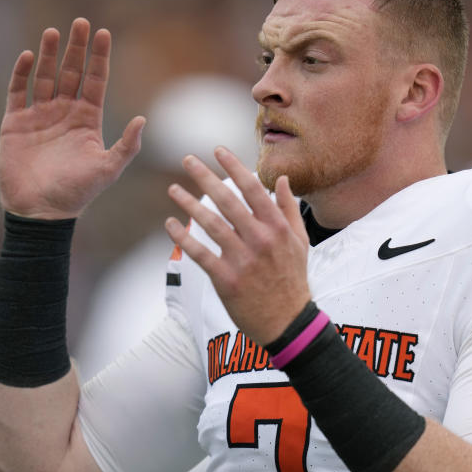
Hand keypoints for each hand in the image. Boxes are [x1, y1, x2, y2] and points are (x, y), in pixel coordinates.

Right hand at [0, 18, 144, 219]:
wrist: (40, 211)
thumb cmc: (77, 193)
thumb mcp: (108, 169)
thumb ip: (127, 145)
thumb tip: (144, 119)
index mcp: (88, 120)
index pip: (95, 81)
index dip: (99, 58)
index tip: (104, 33)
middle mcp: (64, 113)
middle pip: (71, 72)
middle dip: (76, 48)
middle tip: (81, 22)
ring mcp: (39, 115)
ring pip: (45, 77)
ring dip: (50, 55)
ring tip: (54, 32)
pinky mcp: (15, 122)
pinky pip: (18, 92)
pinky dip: (22, 74)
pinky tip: (29, 56)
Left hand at [165, 147, 311, 344]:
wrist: (288, 321)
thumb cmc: (293, 278)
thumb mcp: (300, 241)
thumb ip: (289, 208)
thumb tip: (282, 179)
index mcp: (276, 227)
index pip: (252, 188)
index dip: (233, 167)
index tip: (217, 150)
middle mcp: (259, 239)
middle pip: (227, 200)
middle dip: (205, 176)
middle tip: (187, 160)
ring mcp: (242, 260)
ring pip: (210, 224)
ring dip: (189, 204)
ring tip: (173, 189)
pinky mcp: (227, 279)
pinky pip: (200, 254)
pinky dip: (183, 238)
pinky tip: (170, 224)